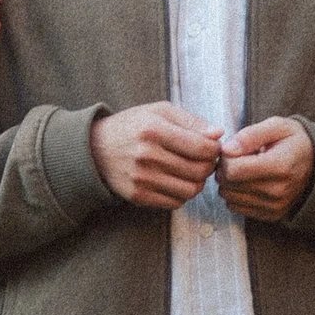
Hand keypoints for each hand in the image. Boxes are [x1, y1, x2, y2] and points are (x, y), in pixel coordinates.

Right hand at [89, 101, 223, 207]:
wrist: (96, 150)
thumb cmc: (133, 127)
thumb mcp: (159, 112)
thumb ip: (191, 121)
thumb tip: (219, 134)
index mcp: (154, 129)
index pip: (202, 147)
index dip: (214, 149)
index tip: (211, 147)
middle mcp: (146, 155)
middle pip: (199, 171)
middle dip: (209, 166)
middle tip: (203, 160)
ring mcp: (141, 178)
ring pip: (191, 190)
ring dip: (198, 182)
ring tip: (191, 171)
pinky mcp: (138, 196)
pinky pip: (176, 203)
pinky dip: (182, 194)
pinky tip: (175, 181)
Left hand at [216, 116, 314, 218]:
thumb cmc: (294, 141)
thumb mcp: (277, 126)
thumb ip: (250, 135)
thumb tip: (227, 150)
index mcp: (280, 166)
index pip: (233, 170)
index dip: (225, 158)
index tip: (233, 150)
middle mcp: (278, 191)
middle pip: (229, 185)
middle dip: (225, 170)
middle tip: (236, 159)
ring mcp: (275, 206)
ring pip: (229, 198)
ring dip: (229, 183)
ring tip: (243, 170)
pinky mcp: (271, 215)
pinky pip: (237, 208)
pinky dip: (236, 195)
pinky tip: (247, 182)